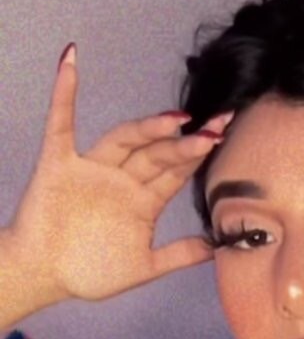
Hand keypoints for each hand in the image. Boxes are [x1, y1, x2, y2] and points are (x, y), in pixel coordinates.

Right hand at [6, 49, 231, 304]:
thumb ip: (180, 254)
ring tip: (177, 118)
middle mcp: (122, 179)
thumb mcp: (144, 267)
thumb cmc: (90, 273)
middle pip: (158, 153)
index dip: (199, 154)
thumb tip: (218, 246)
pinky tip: (71, 61)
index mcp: (143, 201)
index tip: (225, 134)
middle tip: (218, 124)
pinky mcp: (60, 164)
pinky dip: (64, 92)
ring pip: (125, 139)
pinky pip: (61, 123)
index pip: (176, 172)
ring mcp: (93, 169)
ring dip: (149, 126)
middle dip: (187, 140)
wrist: (44, 278)